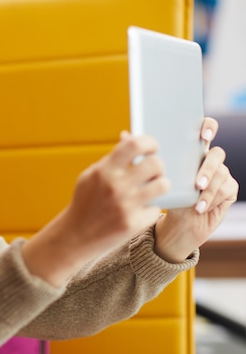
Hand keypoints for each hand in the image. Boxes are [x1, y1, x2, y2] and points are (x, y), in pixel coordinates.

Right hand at [23, 131, 167, 285]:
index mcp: (103, 171)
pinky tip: (139, 210)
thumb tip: (128, 137)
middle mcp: (115, 186)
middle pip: (155, 163)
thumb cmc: (85, 202)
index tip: (151, 147)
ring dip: (160, 185)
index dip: (149, 142)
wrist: (75, 236)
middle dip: (158, 165)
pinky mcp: (133, 224)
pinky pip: (156, 208)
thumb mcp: (90, 177)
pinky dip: (150, 208)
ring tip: (152, 188)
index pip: (134, 145)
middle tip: (153, 171)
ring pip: (163, 185)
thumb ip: (111, 159)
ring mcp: (125, 206)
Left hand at [154, 117, 238, 261]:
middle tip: (197, 182)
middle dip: (208, 167)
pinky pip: (226, 189)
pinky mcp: (228, 189)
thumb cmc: (163, 197)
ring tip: (194, 201)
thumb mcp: (151, 176)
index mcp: (192, 151)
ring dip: (208, 188)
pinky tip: (200, 208)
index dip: (208, 127)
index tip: (203, 135)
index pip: (206, 129)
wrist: (174, 225)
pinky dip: (212, 199)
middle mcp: (208, 159)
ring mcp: (221, 173)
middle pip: (217, 153)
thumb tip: (124, 135)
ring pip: (221, 173)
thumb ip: (141, 155)